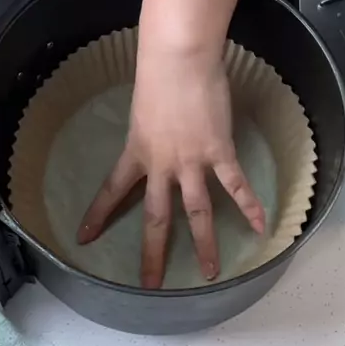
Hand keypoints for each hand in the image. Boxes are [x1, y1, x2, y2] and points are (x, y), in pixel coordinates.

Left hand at [77, 48, 264, 287]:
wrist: (179, 60)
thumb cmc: (158, 73)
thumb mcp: (143, 107)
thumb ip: (150, 127)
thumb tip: (158, 131)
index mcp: (136, 152)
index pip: (111, 190)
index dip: (98, 215)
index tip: (84, 238)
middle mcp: (161, 165)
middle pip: (156, 217)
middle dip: (153, 254)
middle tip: (151, 284)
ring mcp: (191, 162)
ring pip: (197, 211)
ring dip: (204, 243)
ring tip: (210, 272)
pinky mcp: (219, 151)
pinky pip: (236, 185)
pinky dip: (249, 207)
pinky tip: (260, 227)